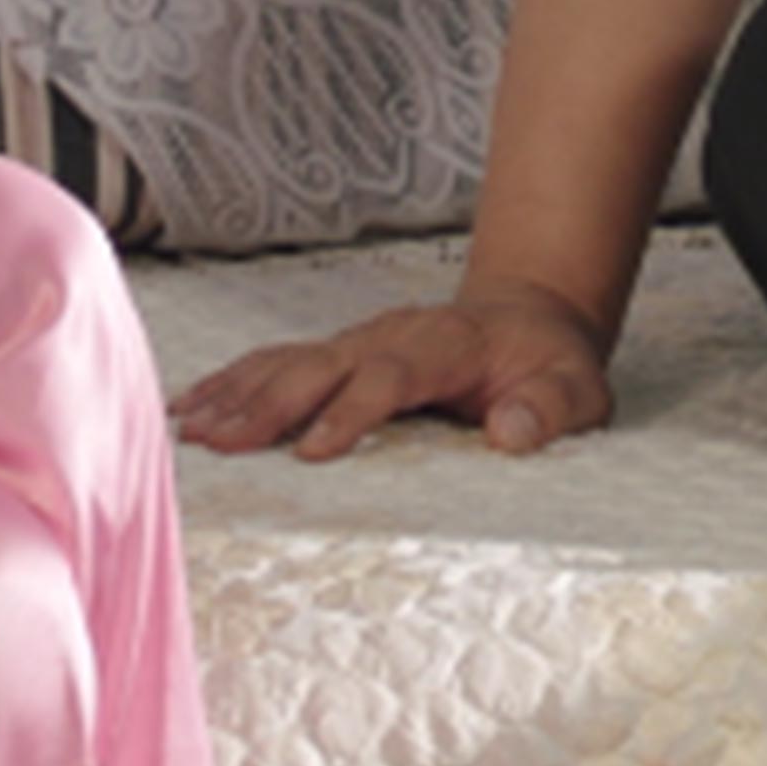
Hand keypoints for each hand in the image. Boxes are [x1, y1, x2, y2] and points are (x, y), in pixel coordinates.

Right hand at [172, 283, 615, 463]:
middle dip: (270, 403)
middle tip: (220, 443)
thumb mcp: (577, 388)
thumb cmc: (549, 362)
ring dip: (238, 393)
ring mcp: (360, 339)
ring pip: (289, 361)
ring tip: (189, 429)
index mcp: (446, 346)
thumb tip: (512, 431)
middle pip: (322, 364)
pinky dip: (233, 381)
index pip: (390, 376)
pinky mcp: (340, 351)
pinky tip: (191, 407)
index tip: (314, 451)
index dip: (351, 410)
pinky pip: (279, 361)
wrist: (531, 315)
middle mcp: (391, 335)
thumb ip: (551, 408)